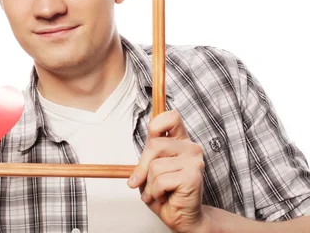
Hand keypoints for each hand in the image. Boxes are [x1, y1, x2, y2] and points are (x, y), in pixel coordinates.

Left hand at [127, 110, 207, 232]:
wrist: (181, 216)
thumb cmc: (166, 192)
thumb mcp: (150, 169)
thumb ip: (147, 155)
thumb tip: (139, 151)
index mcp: (180, 141)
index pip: (171, 117)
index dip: (157, 123)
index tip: (151, 136)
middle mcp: (190, 147)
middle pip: (154, 145)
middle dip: (142, 167)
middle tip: (141, 181)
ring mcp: (194, 160)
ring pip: (155, 166)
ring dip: (150, 184)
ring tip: (158, 191)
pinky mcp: (193, 175)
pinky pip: (160, 180)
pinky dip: (156, 192)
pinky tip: (166, 196)